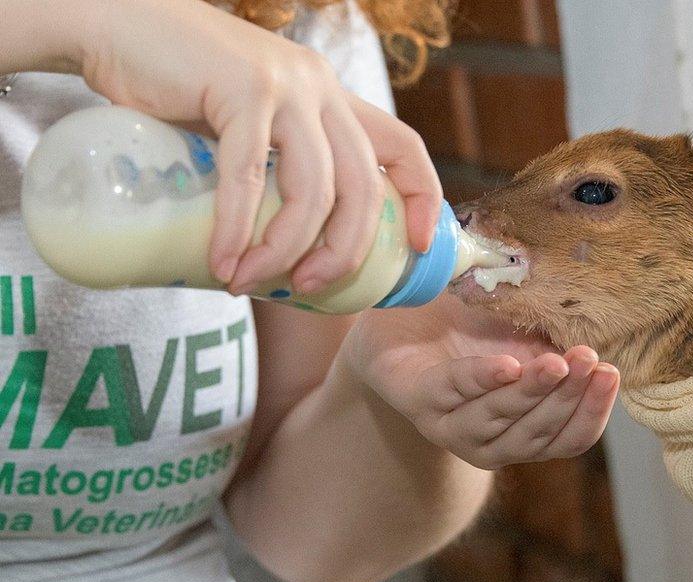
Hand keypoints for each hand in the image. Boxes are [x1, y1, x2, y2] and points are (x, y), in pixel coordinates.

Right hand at [78, 0, 440, 292]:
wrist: (114, 25)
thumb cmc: (177, 87)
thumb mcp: (250, 125)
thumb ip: (277, 166)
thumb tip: (286, 251)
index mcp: (332, 98)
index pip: (403, 147)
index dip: (423, 199)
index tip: (418, 248)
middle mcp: (320, 88)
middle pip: (363, 188)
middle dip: (343, 251)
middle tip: (309, 289)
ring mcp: (286, 85)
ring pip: (313, 190)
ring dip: (285, 250)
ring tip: (251, 282)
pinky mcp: (242, 88)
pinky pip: (250, 178)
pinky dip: (239, 230)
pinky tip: (224, 262)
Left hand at [346, 296, 619, 469]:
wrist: (404, 316)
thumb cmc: (472, 330)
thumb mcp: (526, 338)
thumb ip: (558, 348)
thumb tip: (602, 343)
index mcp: (521, 432)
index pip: (568, 440)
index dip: (592, 413)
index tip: (610, 374)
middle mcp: (487, 441)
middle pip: (537, 435)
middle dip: (568, 398)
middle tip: (588, 361)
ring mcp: (449, 426)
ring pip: (498, 422)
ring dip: (531, 392)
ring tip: (557, 363)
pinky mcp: (417, 400)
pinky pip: (454, 392)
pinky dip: (482, 379)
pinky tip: (507, 364)